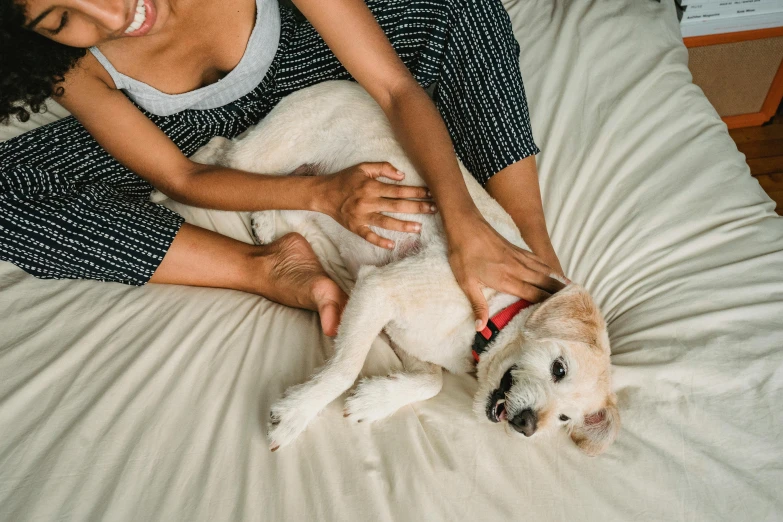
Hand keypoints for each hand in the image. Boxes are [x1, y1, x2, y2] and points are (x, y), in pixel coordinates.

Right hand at [319, 162, 436, 248]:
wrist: (323, 194)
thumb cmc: (345, 179)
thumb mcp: (363, 167)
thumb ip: (383, 168)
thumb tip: (402, 175)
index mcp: (371, 186)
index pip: (399, 189)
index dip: (416, 192)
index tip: (430, 194)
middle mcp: (368, 201)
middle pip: (397, 205)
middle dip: (417, 207)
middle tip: (433, 210)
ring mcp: (362, 216)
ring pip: (386, 222)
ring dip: (403, 225)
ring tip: (419, 227)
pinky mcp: (355, 227)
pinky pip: (369, 236)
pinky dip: (380, 241)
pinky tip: (392, 245)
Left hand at [446, 209, 565, 330]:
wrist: (465, 225)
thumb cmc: (463, 255)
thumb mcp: (466, 283)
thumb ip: (477, 305)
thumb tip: (480, 327)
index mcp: (506, 279)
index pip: (533, 294)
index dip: (547, 304)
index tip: (560, 314)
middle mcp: (518, 268)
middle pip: (545, 282)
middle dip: (559, 294)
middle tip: (575, 303)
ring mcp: (519, 257)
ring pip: (545, 270)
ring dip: (557, 281)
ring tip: (571, 290)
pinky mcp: (517, 248)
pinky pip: (538, 260)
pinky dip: (549, 268)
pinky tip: (553, 271)